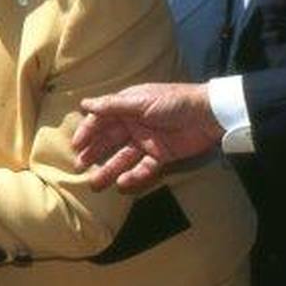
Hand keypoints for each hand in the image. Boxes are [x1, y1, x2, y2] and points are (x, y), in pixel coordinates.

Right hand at [71, 82, 222, 192]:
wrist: (209, 115)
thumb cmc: (173, 102)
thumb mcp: (140, 101)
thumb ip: (112, 105)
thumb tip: (84, 104)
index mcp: (127, 108)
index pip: (101, 120)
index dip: (88, 132)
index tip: (76, 146)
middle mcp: (134, 124)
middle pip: (109, 141)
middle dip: (93, 153)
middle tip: (79, 167)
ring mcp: (147, 141)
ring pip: (123, 157)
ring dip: (109, 169)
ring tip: (95, 183)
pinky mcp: (161, 156)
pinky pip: (143, 168)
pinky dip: (133, 176)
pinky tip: (122, 183)